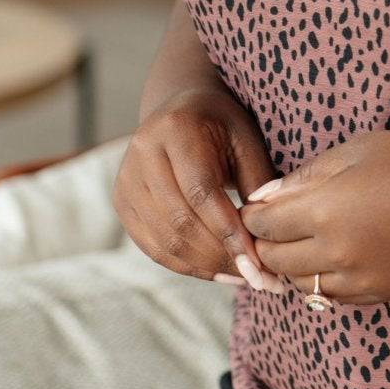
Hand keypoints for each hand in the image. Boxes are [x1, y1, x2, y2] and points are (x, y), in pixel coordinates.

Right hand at [112, 85, 276, 283]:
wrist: (181, 109)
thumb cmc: (223, 126)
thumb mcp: (247, 140)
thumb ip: (258, 181)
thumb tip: (268, 234)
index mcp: (176, 129)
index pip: (201, 192)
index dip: (229, 233)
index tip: (259, 264)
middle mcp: (142, 152)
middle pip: (180, 220)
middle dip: (221, 256)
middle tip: (259, 279)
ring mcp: (126, 179)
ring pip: (164, 239)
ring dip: (207, 267)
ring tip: (243, 278)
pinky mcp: (121, 201)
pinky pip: (152, 246)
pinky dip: (186, 265)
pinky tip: (218, 272)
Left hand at [235, 129, 389, 305]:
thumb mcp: (360, 149)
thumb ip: (308, 175)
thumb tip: (267, 196)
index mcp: (325, 210)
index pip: (262, 224)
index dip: (254, 214)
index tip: (258, 205)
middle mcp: (335, 253)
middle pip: (274, 260)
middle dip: (266, 243)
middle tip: (273, 227)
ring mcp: (359, 279)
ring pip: (301, 286)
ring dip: (293, 267)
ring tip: (302, 244)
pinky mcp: (381, 294)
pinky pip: (334, 298)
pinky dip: (323, 282)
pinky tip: (333, 260)